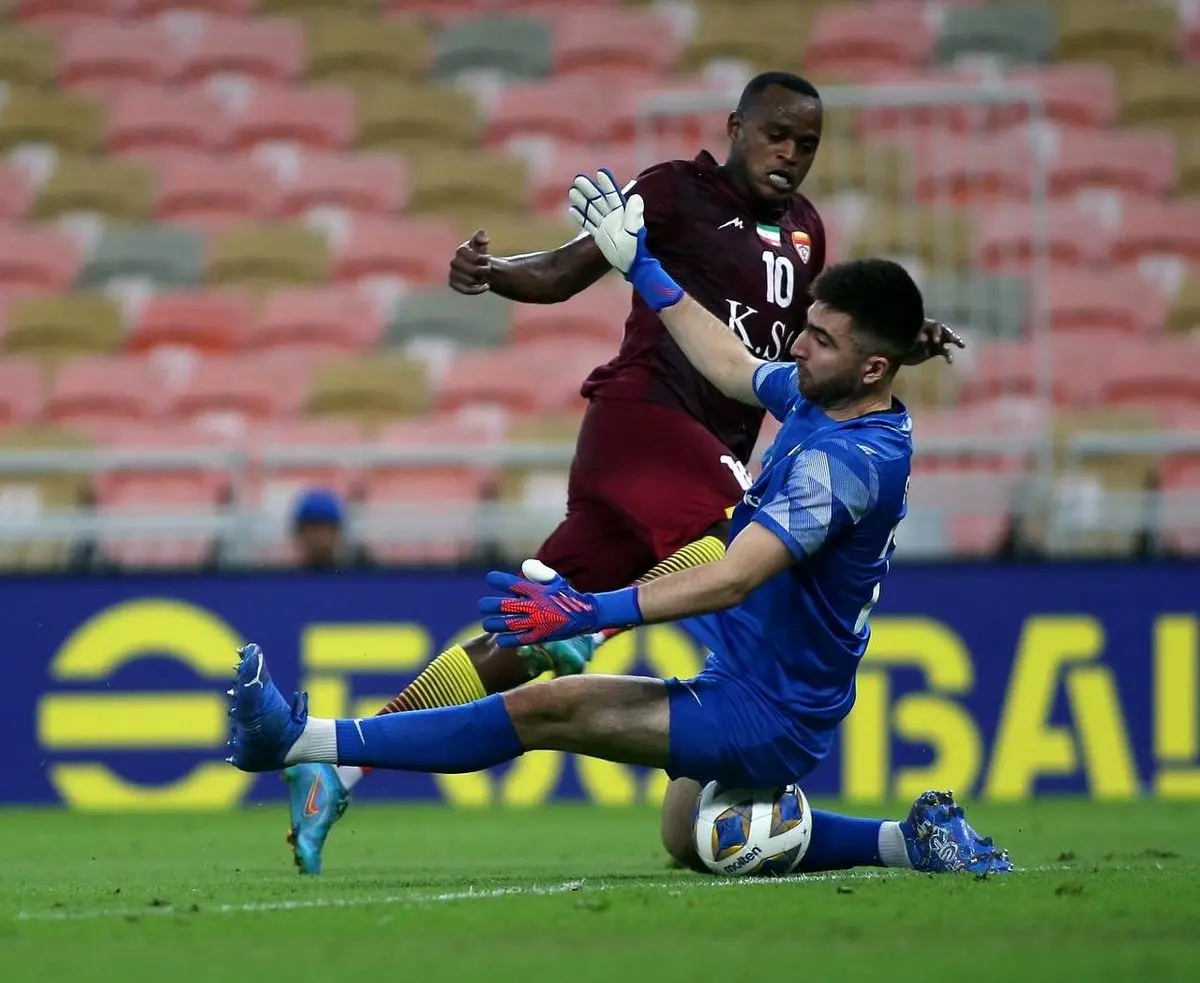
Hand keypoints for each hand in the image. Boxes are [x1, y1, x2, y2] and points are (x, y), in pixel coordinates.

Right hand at [448, 229, 490, 294]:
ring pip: (469, 281)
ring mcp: (452, 274)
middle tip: (489, 269)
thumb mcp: (481, 244)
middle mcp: (454, 262)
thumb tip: (484, 238)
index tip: (489, 258)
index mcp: (460, 251)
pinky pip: (465, 290)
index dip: (479, 257)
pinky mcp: (453, 284)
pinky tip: (486, 287)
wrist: (477, 269)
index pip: (467, 254)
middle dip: (483, 270)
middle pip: (471, 270)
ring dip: (481, 280)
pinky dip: (477, 290)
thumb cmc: (479, 254)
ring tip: (486, 277)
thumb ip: (481, 237)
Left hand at [478, 559, 601, 647]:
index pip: (514, 584)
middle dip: (491, 605)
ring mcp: (538, 622)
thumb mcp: (555, 580)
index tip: (490, 578)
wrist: (585, 615)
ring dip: (496, 624)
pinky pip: (521, 639)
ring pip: (510, 624)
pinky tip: (499, 640)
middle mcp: (535, 606)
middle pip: (507, 606)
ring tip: (486, 624)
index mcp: (537, 591)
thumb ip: (539, 573)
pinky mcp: (542, 635)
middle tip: (482, 605)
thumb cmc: (567, 595)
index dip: (500, 580)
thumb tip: (525, 566)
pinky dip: (509, 640)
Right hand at [568, 169, 644, 274]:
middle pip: (599, 200)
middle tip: (578, 178)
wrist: (630, 265)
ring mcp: (605, 226)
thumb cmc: (634, 249)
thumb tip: (636, 196)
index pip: (613, 195)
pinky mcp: (599, 236)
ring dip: (582, 200)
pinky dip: (580, 217)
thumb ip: (634, 215)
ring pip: (591, 210)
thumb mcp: (635, 231)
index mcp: (622, 213)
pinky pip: (588, 224)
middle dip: (589, 189)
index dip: (607, 184)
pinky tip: (572, 209)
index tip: (600, 172)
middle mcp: (613, 217)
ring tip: (572, 190)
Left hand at [903, 318, 965, 365]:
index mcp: (924, 324)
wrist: (897, 353)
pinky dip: (948, 356)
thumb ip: (912, 341)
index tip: (937, 341)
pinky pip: (945, 351)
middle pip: (943, 330)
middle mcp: (931, 331)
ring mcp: (935, 340)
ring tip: (962, 345)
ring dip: (955, 340)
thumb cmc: (899, 343)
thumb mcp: (903, 341)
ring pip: (948, 338)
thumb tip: (921, 341)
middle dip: (949, 334)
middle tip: (954, 340)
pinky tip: (950, 362)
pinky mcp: (936, 350)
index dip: (937, 332)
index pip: (934, 325)